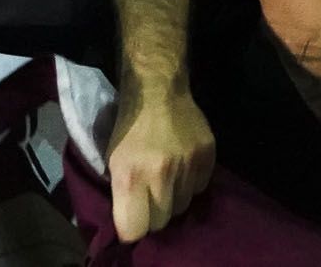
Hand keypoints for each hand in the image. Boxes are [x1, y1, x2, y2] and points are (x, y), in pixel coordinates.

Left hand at [104, 82, 215, 240]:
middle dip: (154, 214)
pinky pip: (201, 187)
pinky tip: (183, 167)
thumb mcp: (113, 162)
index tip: (133, 219)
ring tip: (168, 179)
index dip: (133, 228)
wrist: (158, 91)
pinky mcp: (208, 154)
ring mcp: (188, 164)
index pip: (135, 230)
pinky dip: (191, 183)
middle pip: (162, 221)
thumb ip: (122, 194)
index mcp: (130, 177)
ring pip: (184, 206)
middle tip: (150, 198)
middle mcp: (161, 174)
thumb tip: (133, 221)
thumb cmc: (128, 129)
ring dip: (174, 198)